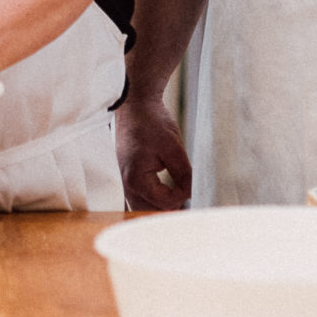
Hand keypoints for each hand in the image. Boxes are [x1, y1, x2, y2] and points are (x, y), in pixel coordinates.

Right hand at [116, 95, 191, 211]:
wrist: (135, 104)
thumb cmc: (151, 121)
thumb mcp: (173, 148)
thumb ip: (184, 175)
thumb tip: (191, 194)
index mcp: (135, 179)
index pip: (165, 203)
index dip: (182, 196)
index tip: (192, 183)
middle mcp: (126, 185)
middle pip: (152, 212)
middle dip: (171, 207)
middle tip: (188, 196)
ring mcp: (125, 182)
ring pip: (146, 208)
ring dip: (163, 204)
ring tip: (179, 193)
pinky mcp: (128, 177)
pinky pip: (142, 197)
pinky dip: (155, 198)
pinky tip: (168, 190)